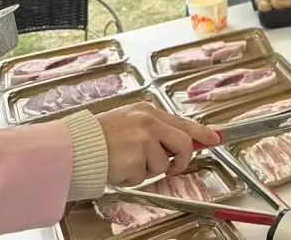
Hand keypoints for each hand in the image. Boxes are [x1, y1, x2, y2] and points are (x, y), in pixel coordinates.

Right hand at [98, 103, 219, 186]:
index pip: (183, 122)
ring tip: (126, 162)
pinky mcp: (136, 160)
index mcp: (148, 112)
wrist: (75, 147)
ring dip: (147, 170)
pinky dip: (132, 178)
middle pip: (183, 145)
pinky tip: (118, 168)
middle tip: (172, 168)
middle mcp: (149, 123)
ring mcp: (143, 141)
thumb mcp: (129, 122)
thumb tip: (178, 142)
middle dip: (181, 160)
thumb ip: (154, 129)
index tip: (214, 139)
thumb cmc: (99, 137)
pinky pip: (143, 177)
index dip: (201, 133)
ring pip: (162, 165)